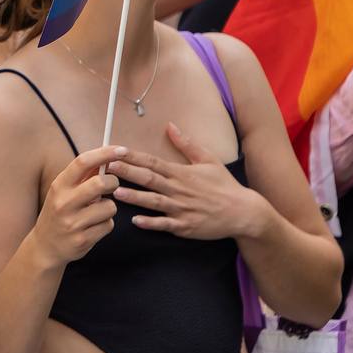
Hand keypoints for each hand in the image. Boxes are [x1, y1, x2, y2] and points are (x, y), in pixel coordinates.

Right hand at [30, 146, 123, 267]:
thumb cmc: (59, 212)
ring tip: (96, 212)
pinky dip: (106, 224)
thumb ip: (83, 176)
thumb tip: (107, 157)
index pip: (82, 162)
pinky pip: (108, 225)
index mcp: (59, 186)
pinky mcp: (83, 240)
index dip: (104, 153)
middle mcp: (64, 203)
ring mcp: (73, 223)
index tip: (121, 150)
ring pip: (110, 207)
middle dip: (113, 183)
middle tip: (112, 185)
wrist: (45, 247)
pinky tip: (93, 227)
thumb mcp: (64, 191)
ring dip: (109, 208)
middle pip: (100, 183)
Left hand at [113, 124, 271, 239]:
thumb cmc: (224, 185)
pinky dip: (151, 223)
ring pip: (154, 202)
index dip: (134, 156)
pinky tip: (135, 221)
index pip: (153, 162)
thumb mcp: (208, 159)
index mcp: (182, 173)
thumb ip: (187, 144)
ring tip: (116, 192)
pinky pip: (165, 225)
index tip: (117, 151)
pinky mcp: (185, 226)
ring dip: (135, 197)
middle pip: (150, 179)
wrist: (243, 212)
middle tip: (109, 167)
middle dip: (129, 172)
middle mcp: (179, 190)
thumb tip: (170, 126)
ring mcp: (182, 209)